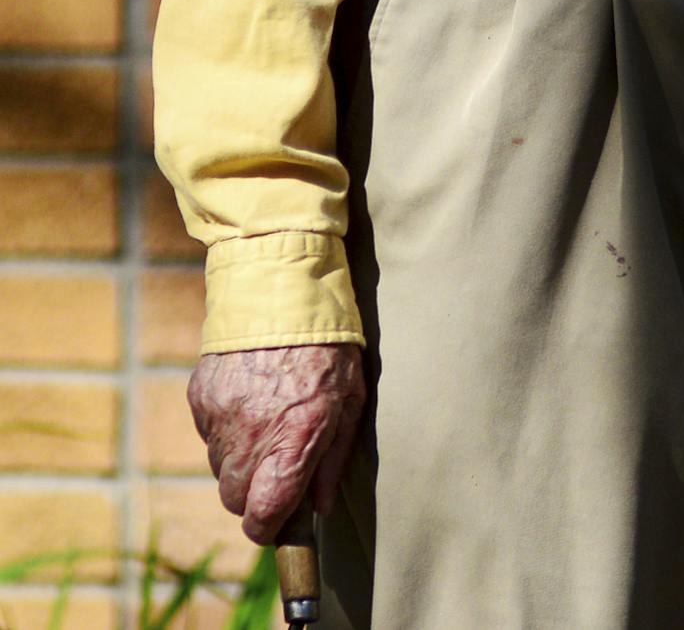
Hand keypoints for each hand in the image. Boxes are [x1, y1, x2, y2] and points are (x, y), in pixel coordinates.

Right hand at [187, 343, 365, 544]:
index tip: (278, 518)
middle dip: (254, 494)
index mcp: (293, 438)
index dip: (269, 526)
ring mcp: (220, 416)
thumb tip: (320, 507)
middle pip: (235, 499)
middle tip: (276, 464)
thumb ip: (334, 459)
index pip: (263, 514)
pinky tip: (249, 399)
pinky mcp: (200, 397)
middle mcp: (250, 434)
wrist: (282, 288)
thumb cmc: (328, 345)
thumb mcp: (351, 399)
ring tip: (266, 421)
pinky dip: (225, 429)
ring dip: (240, 460)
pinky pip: (208, 434)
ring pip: (220, 468)